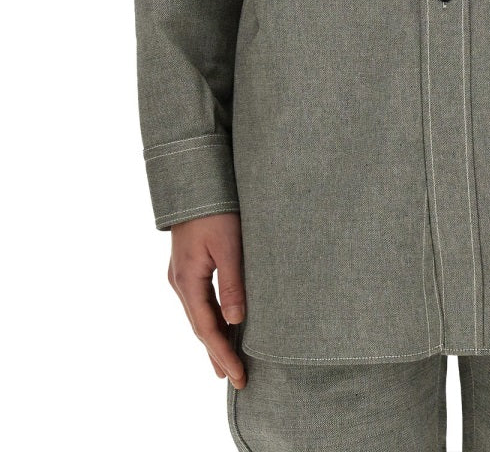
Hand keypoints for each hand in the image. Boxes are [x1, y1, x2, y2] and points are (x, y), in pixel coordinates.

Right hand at [167, 212, 247, 388]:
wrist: (194, 182)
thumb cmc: (215, 210)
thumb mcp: (228, 245)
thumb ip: (232, 283)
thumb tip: (236, 321)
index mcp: (187, 280)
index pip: (206, 328)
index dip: (222, 354)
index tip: (237, 376)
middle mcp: (180, 281)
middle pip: (199, 326)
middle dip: (217, 353)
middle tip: (235, 379)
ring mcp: (181, 274)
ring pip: (198, 315)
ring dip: (214, 338)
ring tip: (227, 362)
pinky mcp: (188, 266)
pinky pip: (199, 301)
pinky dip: (211, 318)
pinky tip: (222, 325)